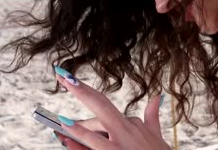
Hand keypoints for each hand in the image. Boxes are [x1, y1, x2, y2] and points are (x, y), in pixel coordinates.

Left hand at [53, 66, 169, 149]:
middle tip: (61, 74)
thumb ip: (152, 117)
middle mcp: (127, 129)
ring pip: (97, 128)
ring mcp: (122, 143)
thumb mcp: (156, 136)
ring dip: (77, 122)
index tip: (69, 80)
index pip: (105, 109)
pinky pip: (95, 145)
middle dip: (80, 89)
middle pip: (101, 104)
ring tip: (59, 121)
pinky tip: (66, 132)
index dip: (86, 93)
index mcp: (133, 123)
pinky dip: (79, 137)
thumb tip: (158, 96)